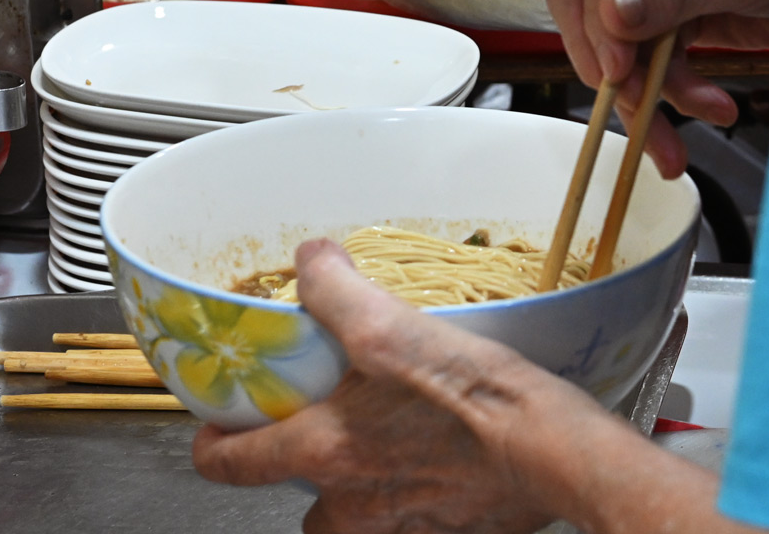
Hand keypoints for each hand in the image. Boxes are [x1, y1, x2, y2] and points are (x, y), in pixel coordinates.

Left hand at [193, 240, 623, 532]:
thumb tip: (310, 261)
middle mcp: (350, 501)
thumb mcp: (391, 327)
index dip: (213, 443)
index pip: (226, 465)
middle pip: (294, 497)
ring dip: (356, 484)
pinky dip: (411, 491)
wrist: (555, 453)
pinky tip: (437, 455)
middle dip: (301, 463)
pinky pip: (406, 519)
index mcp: (322, 451)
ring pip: (350, 515)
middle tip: (324, 422)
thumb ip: (335, 291)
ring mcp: (396, 525)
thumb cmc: (476, 398)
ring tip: (385, 440)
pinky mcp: (442, 531)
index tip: (218, 426)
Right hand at [546, 0, 768, 177]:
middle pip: (595, 8)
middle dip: (618, 70)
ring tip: (677, 136)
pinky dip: (674, 93)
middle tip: (639, 112)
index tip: (617, 70)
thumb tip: (611, 13)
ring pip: (622, 45)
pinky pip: (652, 61)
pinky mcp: (675, 12)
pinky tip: (712, 105)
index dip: (597, 19)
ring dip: (648, 96)